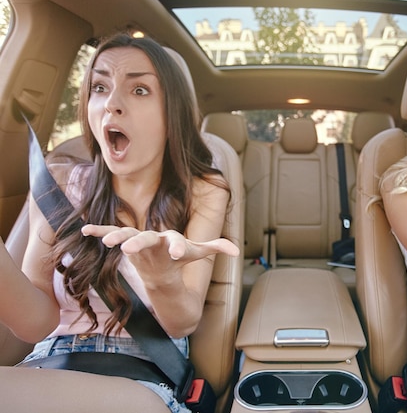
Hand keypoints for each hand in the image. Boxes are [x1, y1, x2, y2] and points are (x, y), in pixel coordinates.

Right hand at [81, 224, 238, 284]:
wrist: (160, 260)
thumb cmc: (179, 255)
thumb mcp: (198, 253)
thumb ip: (215, 247)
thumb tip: (236, 250)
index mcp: (172, 240)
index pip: (176, 242)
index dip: (178, 246)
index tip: (179, 252)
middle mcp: (154, 238)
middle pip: (146, 238)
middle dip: (139, 243)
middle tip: (129, 249)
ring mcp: (137, 239)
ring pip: (126, 236)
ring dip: (116, 237)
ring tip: (108, 243)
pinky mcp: (125, 241)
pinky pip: (110, 233)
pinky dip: (99, 231)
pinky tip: (85, 231)